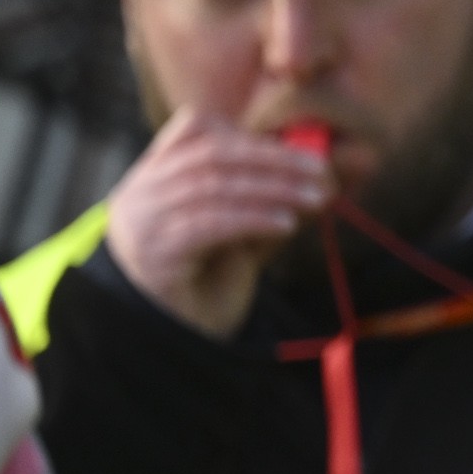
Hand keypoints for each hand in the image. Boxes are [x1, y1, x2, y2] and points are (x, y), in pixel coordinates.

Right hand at [102, 109, 329, 338]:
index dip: (250, 133)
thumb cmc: (203, 288)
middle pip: (212, 154)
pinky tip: (286, 224)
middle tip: (321, 171)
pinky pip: (209, 223)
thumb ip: (273, 204)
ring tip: (314, 197)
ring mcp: (143, 220)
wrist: (166, 343)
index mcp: (156, 177)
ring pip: (213, 185)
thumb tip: (331, 178)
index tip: (297, 151)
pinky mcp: (154, 251)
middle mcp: (142, 192)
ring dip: (272, 188)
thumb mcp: (242, 237)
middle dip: (273, 159)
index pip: (195, 129)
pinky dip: (253, 218)